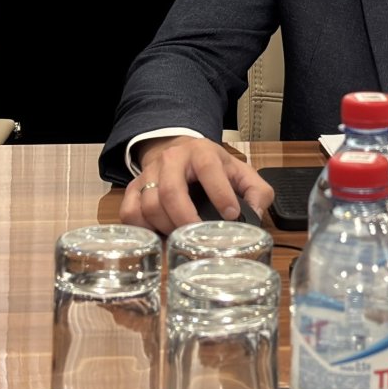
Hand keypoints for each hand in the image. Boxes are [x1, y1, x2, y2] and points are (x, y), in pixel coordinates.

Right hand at [121, 136, 272, 233]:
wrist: (180, 151)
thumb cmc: (212, 167)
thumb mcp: (240, 172)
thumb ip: (257, 192)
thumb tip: (256, 216)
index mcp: (201, 152)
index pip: (208, 169)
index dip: (220, 193)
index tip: (231, 215)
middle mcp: (171, 160)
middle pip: (170, 191)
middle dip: (185, 219)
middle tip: (198, 236)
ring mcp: (149, 174)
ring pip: (149, 205)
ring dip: (166, 227)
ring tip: (181, 237)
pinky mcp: (133, 189)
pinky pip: (129, 213)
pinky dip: (143, 229)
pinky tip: (159, 234)